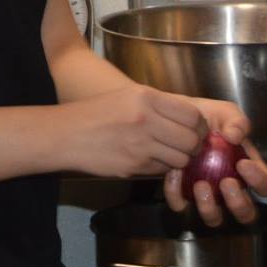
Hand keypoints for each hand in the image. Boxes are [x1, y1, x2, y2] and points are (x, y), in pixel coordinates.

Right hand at [56, 84, 203, 178]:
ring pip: (181, 159)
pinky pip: (162, 170)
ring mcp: (140, 146)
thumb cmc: (99, 113)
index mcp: (146, 97)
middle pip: (191, 139)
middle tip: (187, 145)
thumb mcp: (130, 96)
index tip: (196, 130)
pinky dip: (162, 167)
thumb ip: (161, 105)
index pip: (192, 115)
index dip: (199, 126)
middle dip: (194, 145)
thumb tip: (192, 119)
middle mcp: (146, 120)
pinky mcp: (134, 167)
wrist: (67, 135)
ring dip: (180, 159)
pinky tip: (150, 158)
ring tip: (168, 152)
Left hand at [160, 99, 266, 227]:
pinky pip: (181, 205)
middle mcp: (230, 188)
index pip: (266, 186)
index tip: (243, 164)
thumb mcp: (225, 112)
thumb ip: (237, 121)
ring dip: (209, 207)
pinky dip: (177, 194)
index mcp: (247, 169)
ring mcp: (207, 195)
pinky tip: (173, 173)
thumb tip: (236, 137)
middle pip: (246, 213)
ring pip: (214, 219)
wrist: (173, 117)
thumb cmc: (206, 117)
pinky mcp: (182, 195)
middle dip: (238, 203)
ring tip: (200, 184)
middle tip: (226, 182)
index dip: (260, 181)